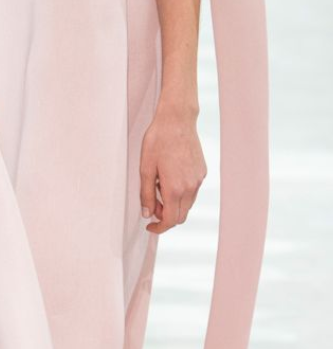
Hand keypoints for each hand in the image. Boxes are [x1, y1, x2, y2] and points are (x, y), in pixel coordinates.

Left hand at [139, 103, 205, 232]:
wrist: (177, 120)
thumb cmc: (158, 141)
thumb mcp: (145, 168)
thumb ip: (146, 194)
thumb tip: (147, 214)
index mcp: (174, 188)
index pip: (170, 220)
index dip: (159, 228)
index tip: (149, 226)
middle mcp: (190, 187)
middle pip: (180, 216)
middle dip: (165, 217)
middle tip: (151, 205)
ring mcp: (198, 180)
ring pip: (187, 205)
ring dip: (173, 205)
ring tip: (159, 187)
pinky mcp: (202, 172)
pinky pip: (192, 192)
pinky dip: (181, 194)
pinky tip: (169, 178)